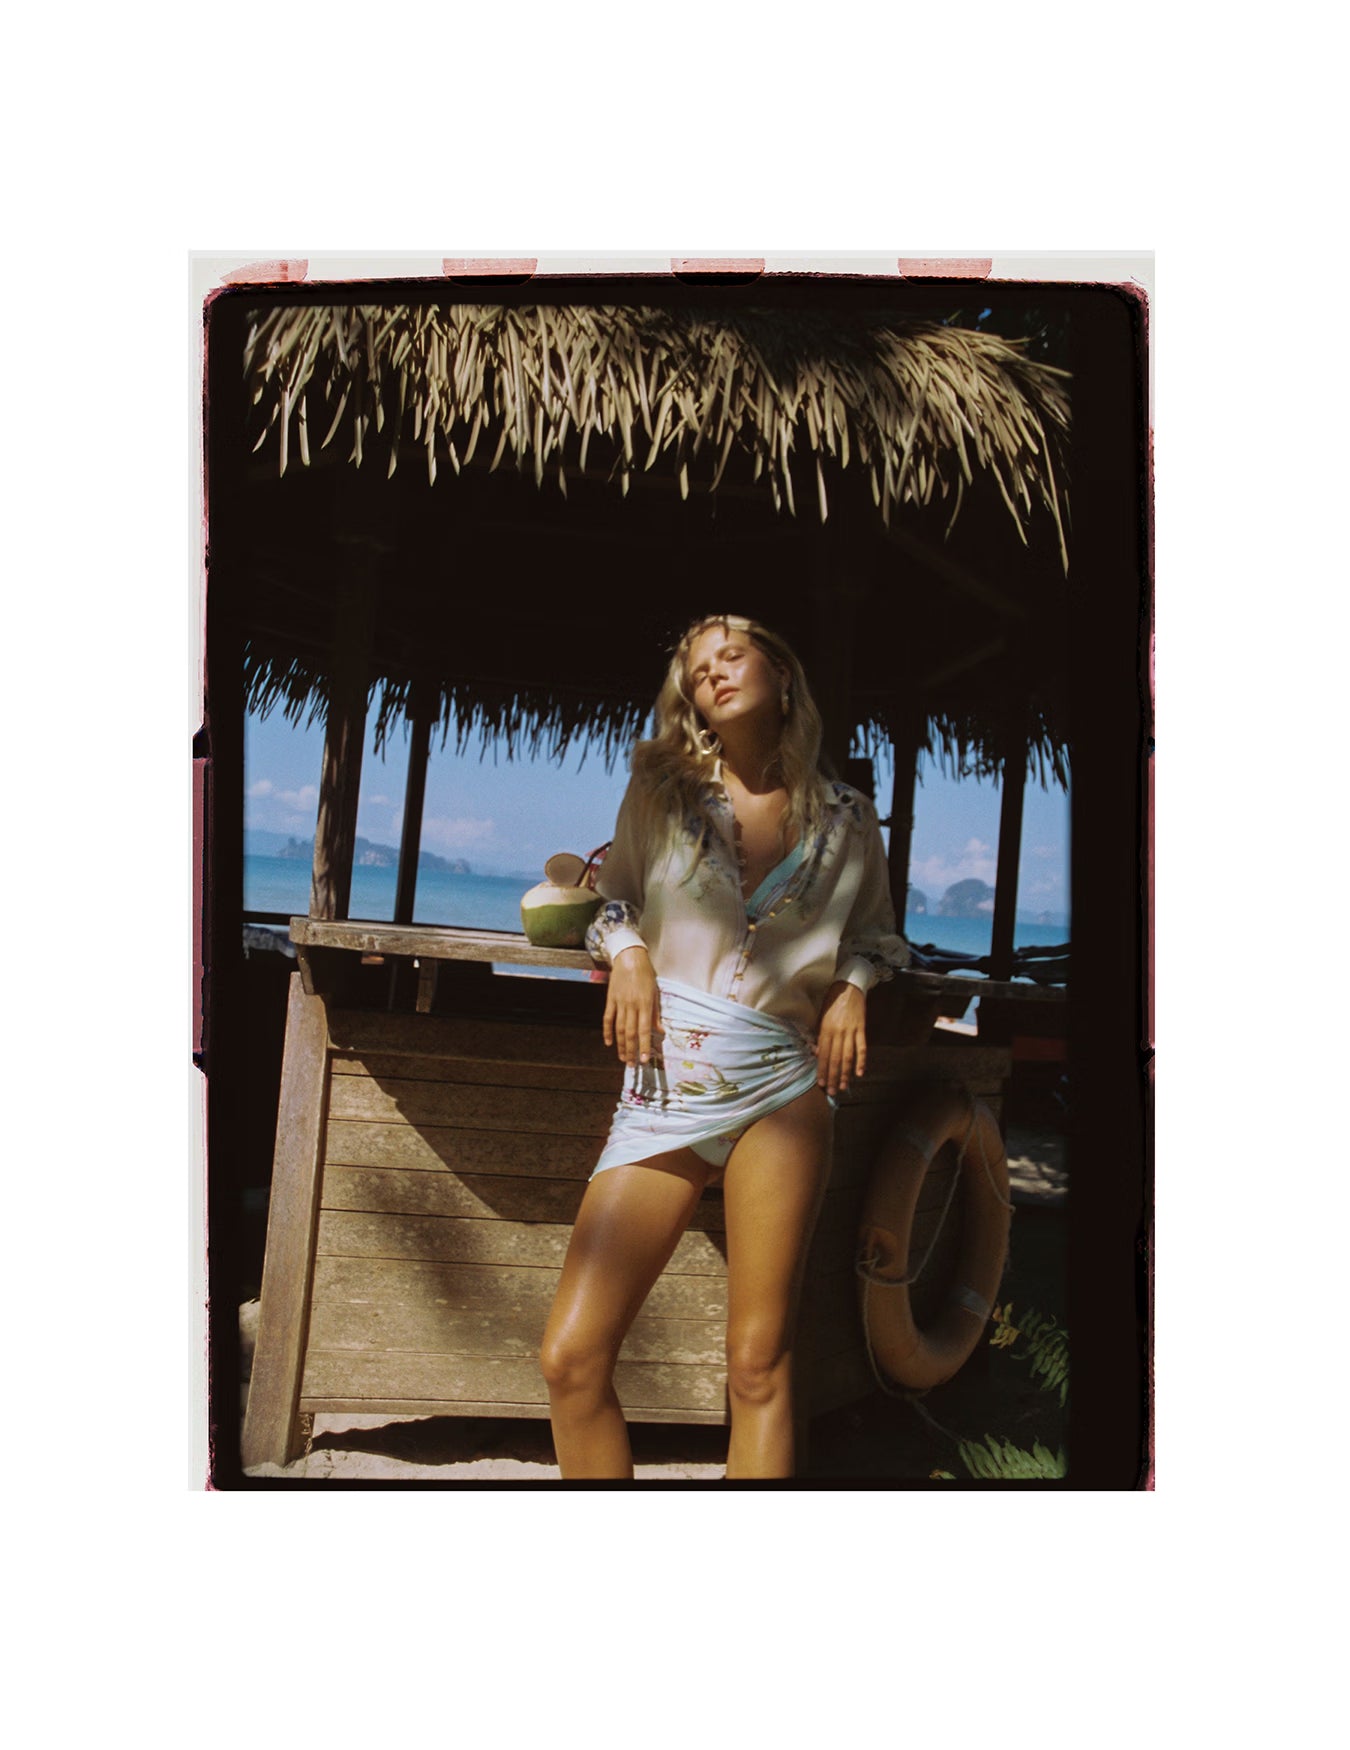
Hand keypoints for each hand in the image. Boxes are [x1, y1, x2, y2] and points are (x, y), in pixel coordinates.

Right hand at [603, 947, 663, 1067]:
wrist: (629, 957)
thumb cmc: (646, 974)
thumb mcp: (655, 992)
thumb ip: (656, 1013)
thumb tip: (660, 1031)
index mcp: (645, 1004)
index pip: (644, 1030)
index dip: (644, 1046)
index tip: (644, 1060)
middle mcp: (631, 1005)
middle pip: (629, 1033)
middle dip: (630, 1051)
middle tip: (631, 1065)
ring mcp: (619, 1002)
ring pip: (619, 1028)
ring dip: (620, 1045)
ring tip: (622, 1058)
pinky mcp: (610, 999)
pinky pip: (608, 1018)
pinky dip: (607, 1031)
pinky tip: (608, 1042)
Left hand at [815, 980, 866, 1095]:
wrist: (848, 986)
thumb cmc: (832, 1003)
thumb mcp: (821, 1017)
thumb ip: (820, 1036)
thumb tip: (817, 1054)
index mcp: (825, 1030)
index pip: (823, 1055)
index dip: (822, 1070)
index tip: (821, 1084)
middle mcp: (837, 1032)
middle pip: (834, 1059)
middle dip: (833, 1077)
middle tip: (832, 1091)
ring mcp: (850, 1031)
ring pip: (847, 1056)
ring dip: (845, 1073)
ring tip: (844, 1086)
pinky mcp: (861, 1028)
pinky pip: (861, 1047)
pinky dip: (861, 1060)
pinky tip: (860, 1073)